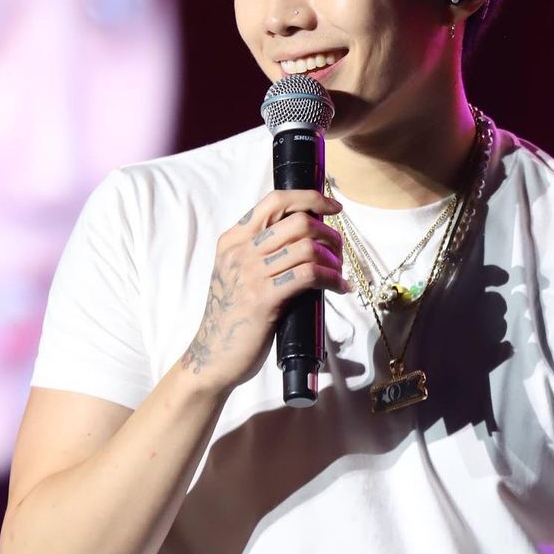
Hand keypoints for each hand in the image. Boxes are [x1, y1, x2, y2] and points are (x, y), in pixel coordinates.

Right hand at [179, 188, 347, 392]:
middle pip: (298, 221)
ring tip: (338, 273)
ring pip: (307, 248)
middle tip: (338, 252)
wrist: (213, 355)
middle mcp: (240, 251)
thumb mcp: (238, 274)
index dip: (310, 198)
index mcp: (233, 239)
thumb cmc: (233, 316)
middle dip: (329, 234)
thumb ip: (261, 252)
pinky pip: (309, 275)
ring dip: (333, 259)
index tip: (333, 207)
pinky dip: (332, 279)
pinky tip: (339, 288)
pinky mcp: (263, 298)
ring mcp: (250, 274)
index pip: (275, 201)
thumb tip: (307, 238)